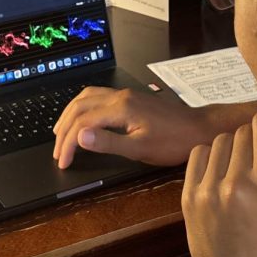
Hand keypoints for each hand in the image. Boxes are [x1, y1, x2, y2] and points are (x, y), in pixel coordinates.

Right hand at [52, 86, 217, 168]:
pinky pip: (97, 96)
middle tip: (57, 151)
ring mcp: (125, 95)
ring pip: (86, 97)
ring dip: (70, 114)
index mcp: (121, 108)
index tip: (63, 161)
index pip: (82, 122)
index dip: (68, 143)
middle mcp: (120, 96)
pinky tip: (83, 118)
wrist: (199, 129)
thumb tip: (80, 136)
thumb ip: (108, 142)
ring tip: (61, 133)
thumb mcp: (140, 148)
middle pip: (79, 107)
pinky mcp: (131, 98)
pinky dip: (83, 108)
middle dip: (64, 129)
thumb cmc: (174, 141)